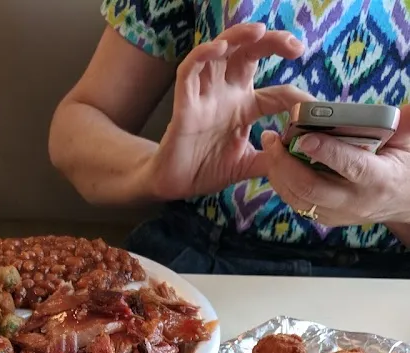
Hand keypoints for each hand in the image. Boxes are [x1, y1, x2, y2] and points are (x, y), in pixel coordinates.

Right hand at [149, 22, 308, 201]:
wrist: (175, 185)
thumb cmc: (206, 169)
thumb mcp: (247, 166)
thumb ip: (271, 160)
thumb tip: (299, 159)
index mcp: (244, 107)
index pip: (276, 94)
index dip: (296, 98)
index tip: (313, 109)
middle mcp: (226, 94)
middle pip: (250, 53)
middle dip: (272, 43)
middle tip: (293, 45)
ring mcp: (205, 96)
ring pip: (220, 51)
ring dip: (238, 37)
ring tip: (258, 32)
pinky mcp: (184, 104)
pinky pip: (190, 71)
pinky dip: (202, 55)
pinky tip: (219, 49)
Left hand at [259, 106, 409, 227]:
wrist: (404, 201)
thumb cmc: (405, 163)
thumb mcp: (408, 139)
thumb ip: (401, 120)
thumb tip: (387, 104)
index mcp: (379, 179)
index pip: (350, 166)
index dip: (326, 152)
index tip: (304, 137)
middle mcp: (355, 202)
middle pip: (311, 188)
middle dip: (286, 163)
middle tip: (272, 138)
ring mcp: (338, 214)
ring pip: (298, 198)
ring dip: (278, 173)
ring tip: (270, 146)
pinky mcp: (325, 218)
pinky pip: (297, 203)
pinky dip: (282, 183)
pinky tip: (276, 163)